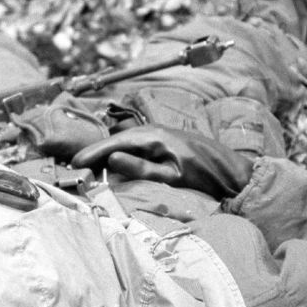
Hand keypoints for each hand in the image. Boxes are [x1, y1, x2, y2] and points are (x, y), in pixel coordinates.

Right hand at [71, 125, 253, 198]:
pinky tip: (112, 164)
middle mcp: (153, 130)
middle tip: (76, 168)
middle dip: (95, 153)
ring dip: (106, 153)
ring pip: (124, 142)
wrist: (230, 171)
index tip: (76, 164)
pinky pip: (134, 145)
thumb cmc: (204, 175)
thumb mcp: (170, 176)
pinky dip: (120, 153)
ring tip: (89, 167)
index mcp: (154, 136)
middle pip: (116, 140)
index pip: (115, 143)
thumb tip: (111, 160)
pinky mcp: (161, 141)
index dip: (93, 153)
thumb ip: (140, 168)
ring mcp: (157, 133)